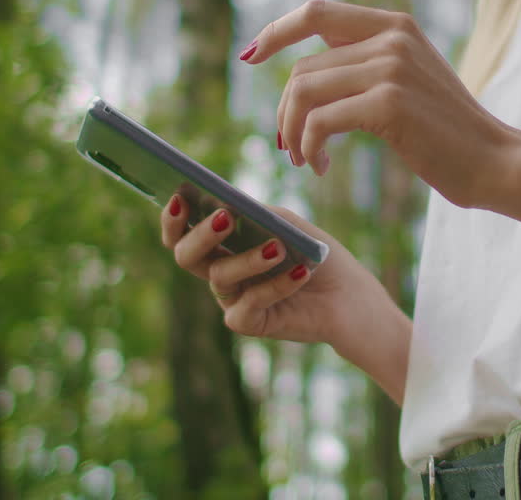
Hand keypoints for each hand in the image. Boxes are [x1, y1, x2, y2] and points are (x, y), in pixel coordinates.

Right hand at [159, 193, 388, 347]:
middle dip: (202, 235)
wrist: (347, 295)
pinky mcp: (247, 323)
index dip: (173, 218)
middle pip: (186, 256)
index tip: (179, 198)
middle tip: (224, 217)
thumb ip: (256, 214)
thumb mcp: (286, 224)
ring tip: (278, 247)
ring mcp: (231, 299)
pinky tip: (300, 271)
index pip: (182, 233)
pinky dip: (277, 285)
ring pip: (220, 277)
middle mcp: (220, 272)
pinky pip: (249, 304)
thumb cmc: (314, 253)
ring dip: (249, 258)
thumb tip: (226, 204)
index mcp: (222, 245)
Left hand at [240, 0, 512, 207]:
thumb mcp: (409, 81)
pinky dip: (309, 146)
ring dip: (292, 132)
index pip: (316, 11)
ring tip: (304, 159)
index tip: (250, 56)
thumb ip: (368, 64)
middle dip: (285, 111)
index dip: (276, 31)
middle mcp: (391, 37)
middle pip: (303, 67)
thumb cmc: (448, 133)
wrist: (495, 160)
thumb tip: (306, 76)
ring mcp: (390, 67)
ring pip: (304, 92)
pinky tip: (320, 165)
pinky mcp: (389, 103)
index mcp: (394, 25)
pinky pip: (320, 120)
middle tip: (289, 147)